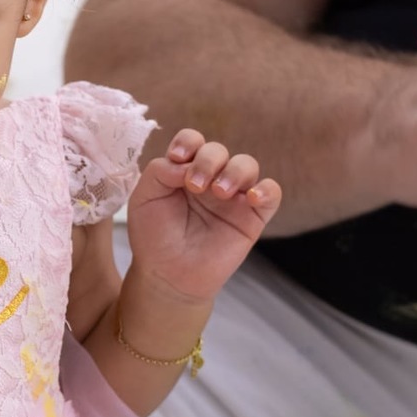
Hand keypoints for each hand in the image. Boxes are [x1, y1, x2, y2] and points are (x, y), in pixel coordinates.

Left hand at [126, 131, 282, 303]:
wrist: (168, 276)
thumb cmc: (154, 236)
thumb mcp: (144, 199)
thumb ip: (159, 172)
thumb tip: (185, 162)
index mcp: (184, 170)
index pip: (193, 141)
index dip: (188, 142)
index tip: (178, 158)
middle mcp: (210, 178)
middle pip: (218, 150)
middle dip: (207, 160)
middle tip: (195, 185)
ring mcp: (233, 197)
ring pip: (246, 164)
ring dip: (234, 171)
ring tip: (220, 192)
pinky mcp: (252, 217)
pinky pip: (272, 192)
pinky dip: (266, 189)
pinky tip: (252, 198)